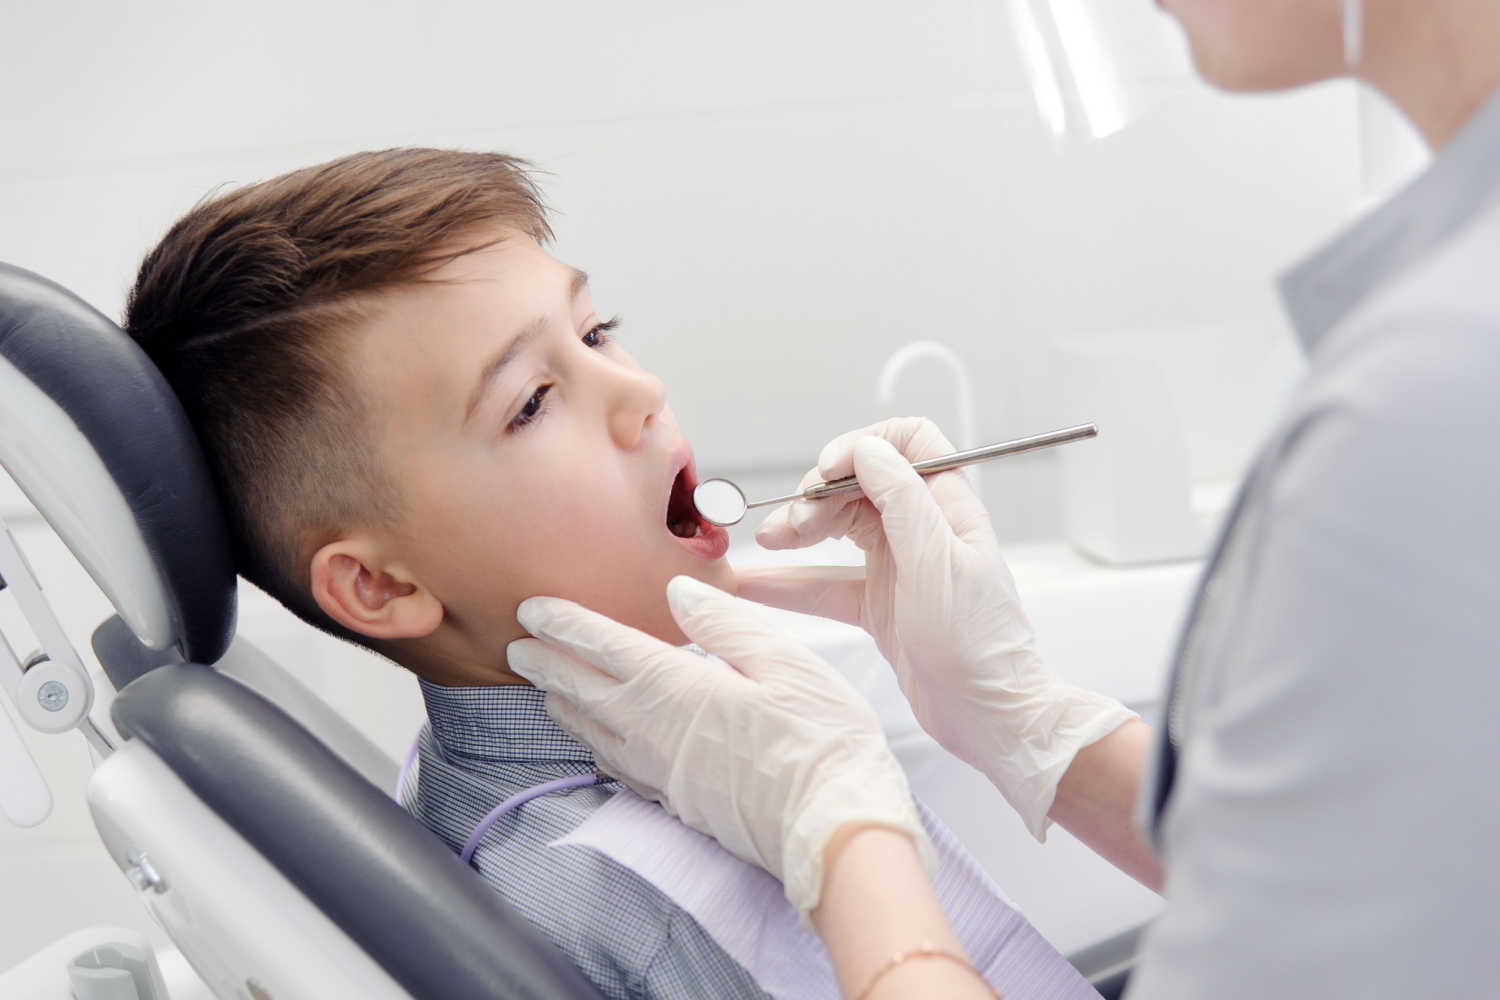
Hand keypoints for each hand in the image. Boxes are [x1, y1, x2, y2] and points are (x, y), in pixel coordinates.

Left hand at [507, 575, 934, 922]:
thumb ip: (723, 623)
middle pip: (581, 689)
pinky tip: (596, 742)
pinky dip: (593, 743)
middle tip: (517, 645)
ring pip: (590, 730)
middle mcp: (650, 729)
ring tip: (546, 687)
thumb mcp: (783, 661)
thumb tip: (677, 592)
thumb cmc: (818, 740)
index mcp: (673, 686)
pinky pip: (615, 764)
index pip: (602, 645)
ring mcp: (658, 770)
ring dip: (562, 703)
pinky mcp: (674, 800)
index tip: (532, 608)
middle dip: (546, 662)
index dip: (563, 623)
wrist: (830, 827)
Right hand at [742, 417, 1134, 838]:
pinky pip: (826, 581)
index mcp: (948, 508)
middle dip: (819, 493)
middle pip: (861, 485)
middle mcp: (923, 530)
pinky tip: (752, 582)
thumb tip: (868, 449)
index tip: (828, 473)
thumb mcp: (937, 563)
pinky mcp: (879, 606)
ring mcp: (899, 567)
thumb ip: (902, 501)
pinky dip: (790, 581)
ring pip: (839, 529)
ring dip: (800, 528)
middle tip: (791, 525)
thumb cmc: (978, 645)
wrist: (990, 718)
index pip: (909, 443)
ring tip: (767, 542)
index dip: (863, 447)